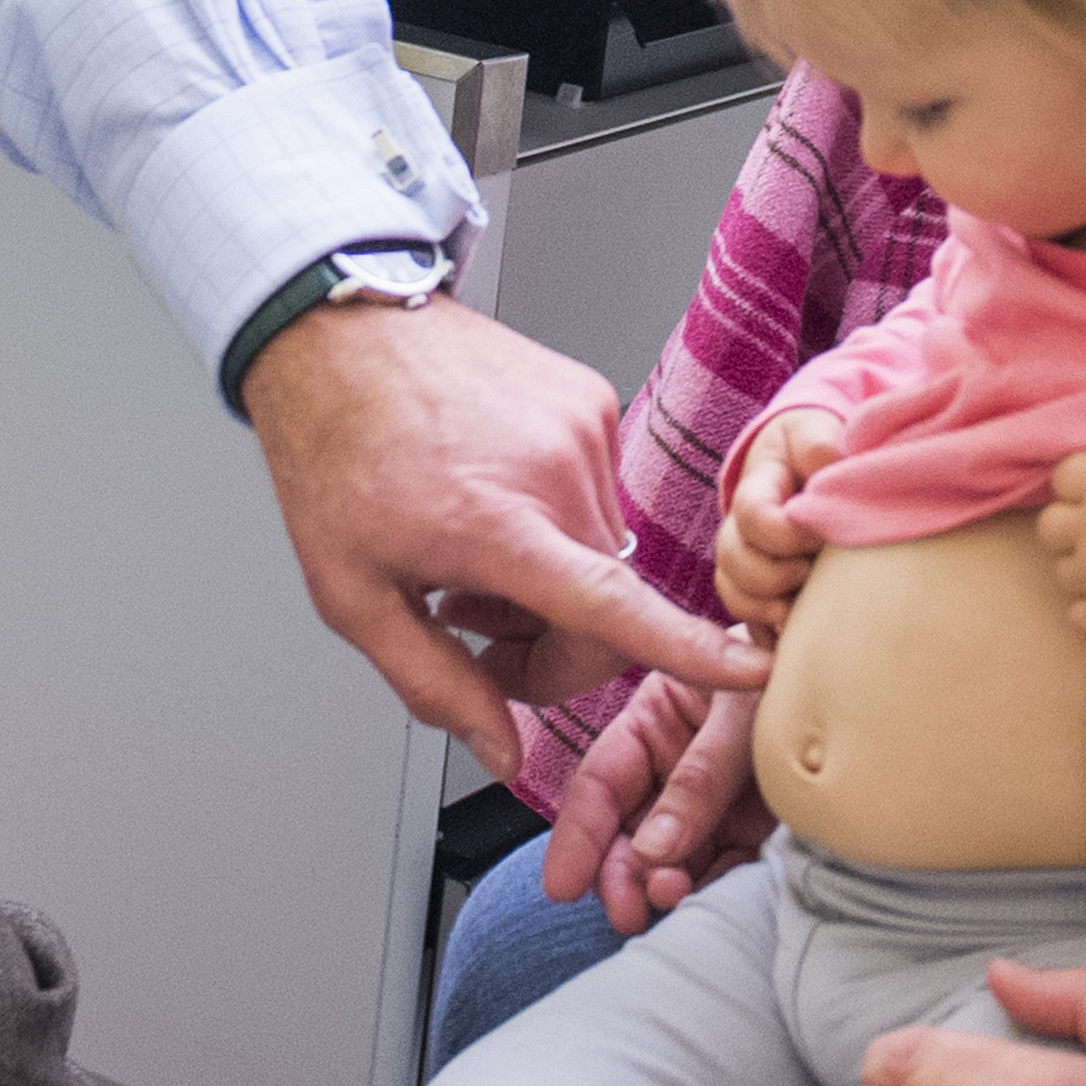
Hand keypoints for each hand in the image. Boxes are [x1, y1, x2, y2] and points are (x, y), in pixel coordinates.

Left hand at [245, 296, 768, 787]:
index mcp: (499, 522)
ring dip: (553, 580)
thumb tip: (502, 753)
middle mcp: (556, 469)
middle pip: (608, 607)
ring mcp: (582, 424)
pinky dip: (556, 519)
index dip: (690, 649)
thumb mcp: (352, 594)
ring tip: (469, 558)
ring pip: (605, 552)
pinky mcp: (590, 397)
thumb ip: (433, 683)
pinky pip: (597, 492)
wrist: (337, 332)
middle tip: (475, 632)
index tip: (750, 671)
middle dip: (551, 645)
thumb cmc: (334, 454)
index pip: (614, 603)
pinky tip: (491, 503)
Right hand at [540, 667, 775, 933]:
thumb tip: (652, 851)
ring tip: (670, 898)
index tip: (562, 885)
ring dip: (661, 887)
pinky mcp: (748, 836)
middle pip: (626, 832)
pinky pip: (720, 874)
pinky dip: (710, 892)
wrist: (873, 690)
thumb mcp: (740, 715)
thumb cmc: (794, 673)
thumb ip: (699, 779)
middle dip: (620, 875)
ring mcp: (710, 806)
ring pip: (667, 862)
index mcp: (655, 721)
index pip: (601, 783)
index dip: (577, 835)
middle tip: (629, 910)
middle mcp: (673, 767)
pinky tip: (707, 900)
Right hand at [715, 406, 846, 628]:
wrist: (814, 468)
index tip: (823, 534)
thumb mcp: (817, 432)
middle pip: (733, 560)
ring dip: (766, 607)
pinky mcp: (759, 592)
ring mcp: (746, 562)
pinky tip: (795, 639)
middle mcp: (741, 528)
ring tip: (801, 609)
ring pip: (733, 594)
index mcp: (756, 486)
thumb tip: (832, 465)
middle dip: (773, 573)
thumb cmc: (820, 448)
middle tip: (812, 572)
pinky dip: (767, 636)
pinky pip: (747, 624)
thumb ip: (819, 444)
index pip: (753, 516)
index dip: (786, 533)